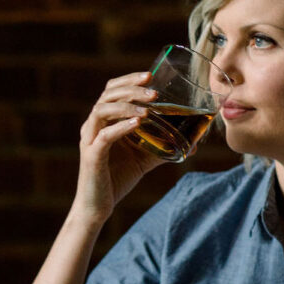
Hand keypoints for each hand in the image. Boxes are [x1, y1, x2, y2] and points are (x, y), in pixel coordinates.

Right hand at [72, 71, 166, 224]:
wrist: (98, 207)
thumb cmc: (117, 179)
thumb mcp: (144, 158)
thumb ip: (163, 147)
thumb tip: (193, 144)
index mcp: (104, 121)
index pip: (112, 90)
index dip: (129, 80)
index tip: (150, 75)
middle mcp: (94, 126)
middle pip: (107, 95)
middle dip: (131, 88)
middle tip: (153, 90)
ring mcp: (90, 140)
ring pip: (102, 111)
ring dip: (126, 105)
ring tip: (148, 107)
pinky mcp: (91, 156)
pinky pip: (104, 136)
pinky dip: (121, 127)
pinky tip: (138, 123)